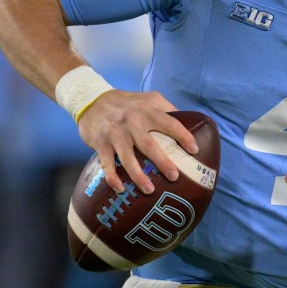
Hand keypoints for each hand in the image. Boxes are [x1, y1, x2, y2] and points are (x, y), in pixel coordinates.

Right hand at [77, 90, 199, 193]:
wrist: (92, 100)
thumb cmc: (127, 102)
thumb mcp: (148, 98)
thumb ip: (167, 108)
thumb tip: (190, 121)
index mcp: (147, 110)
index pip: (170, 123)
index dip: (183, 136)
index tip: (194, 150)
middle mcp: (132, 122)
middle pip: (149, 145)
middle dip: (162, 162)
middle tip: (174, 176)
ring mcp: (115, 134)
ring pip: (128, 158)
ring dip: (138, 176)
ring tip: (150, 190)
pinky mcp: (101, 144)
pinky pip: (106, 164)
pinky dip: (112, 177)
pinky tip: (121, 189)